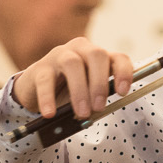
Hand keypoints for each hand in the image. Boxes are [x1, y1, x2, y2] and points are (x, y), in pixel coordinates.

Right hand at [13, 38, 134, 118]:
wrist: (38, 89)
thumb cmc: (69, 90)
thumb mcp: (89, 93)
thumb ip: (98, 98)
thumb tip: (100, 112)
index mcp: (98, 56)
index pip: (118, 58)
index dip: (124, 73)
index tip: (122, 92)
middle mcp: (81, 49)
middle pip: (96, 55)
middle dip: (99, 83)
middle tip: (99, 107)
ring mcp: (60, 55)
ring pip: (72, 63)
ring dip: (79, 90)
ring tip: (82, 113)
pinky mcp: (39, 68)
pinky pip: (45, 80)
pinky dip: (48, 98)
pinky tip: (50, 113)